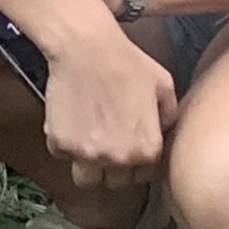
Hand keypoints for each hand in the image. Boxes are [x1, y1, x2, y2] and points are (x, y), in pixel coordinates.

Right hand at [37, 35, 176, 185]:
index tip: (129, 145)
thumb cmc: (124, 61)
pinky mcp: (60, 143)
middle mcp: (118, 158)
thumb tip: (164, 133)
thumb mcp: (164, 86)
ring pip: (86, 179)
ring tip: (88, 141)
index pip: (144, 176)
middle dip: (113, 165)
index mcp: (147, 149)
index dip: (136, 160)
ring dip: (88, 165)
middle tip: (108, 140)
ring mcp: (86, 154)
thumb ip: (169, 118)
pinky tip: (71, 122)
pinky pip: (61, 155)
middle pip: (115, 182)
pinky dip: (64, 143)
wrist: (85, 46)